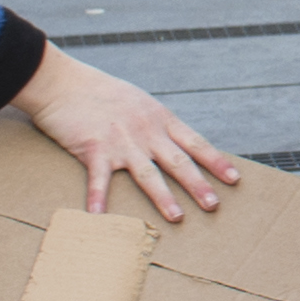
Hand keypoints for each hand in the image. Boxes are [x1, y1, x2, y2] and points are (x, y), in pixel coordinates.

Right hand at [6, 51, 245, 219]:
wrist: (64, 83)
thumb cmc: (100, 92)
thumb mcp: (138, 102)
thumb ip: (155, 123)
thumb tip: (170, 142)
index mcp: (160, 119)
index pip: (195, 143)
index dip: (216, 162)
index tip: (235, 179)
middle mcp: (146, 132)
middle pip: (178, 162)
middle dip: (198, 185)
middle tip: (214, 205)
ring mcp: (121, 141)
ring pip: (148, 174)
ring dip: (163, 197)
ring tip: (177, 217)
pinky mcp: (93, 149)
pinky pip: (99, 179)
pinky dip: (98, 197)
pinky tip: (98, 216)